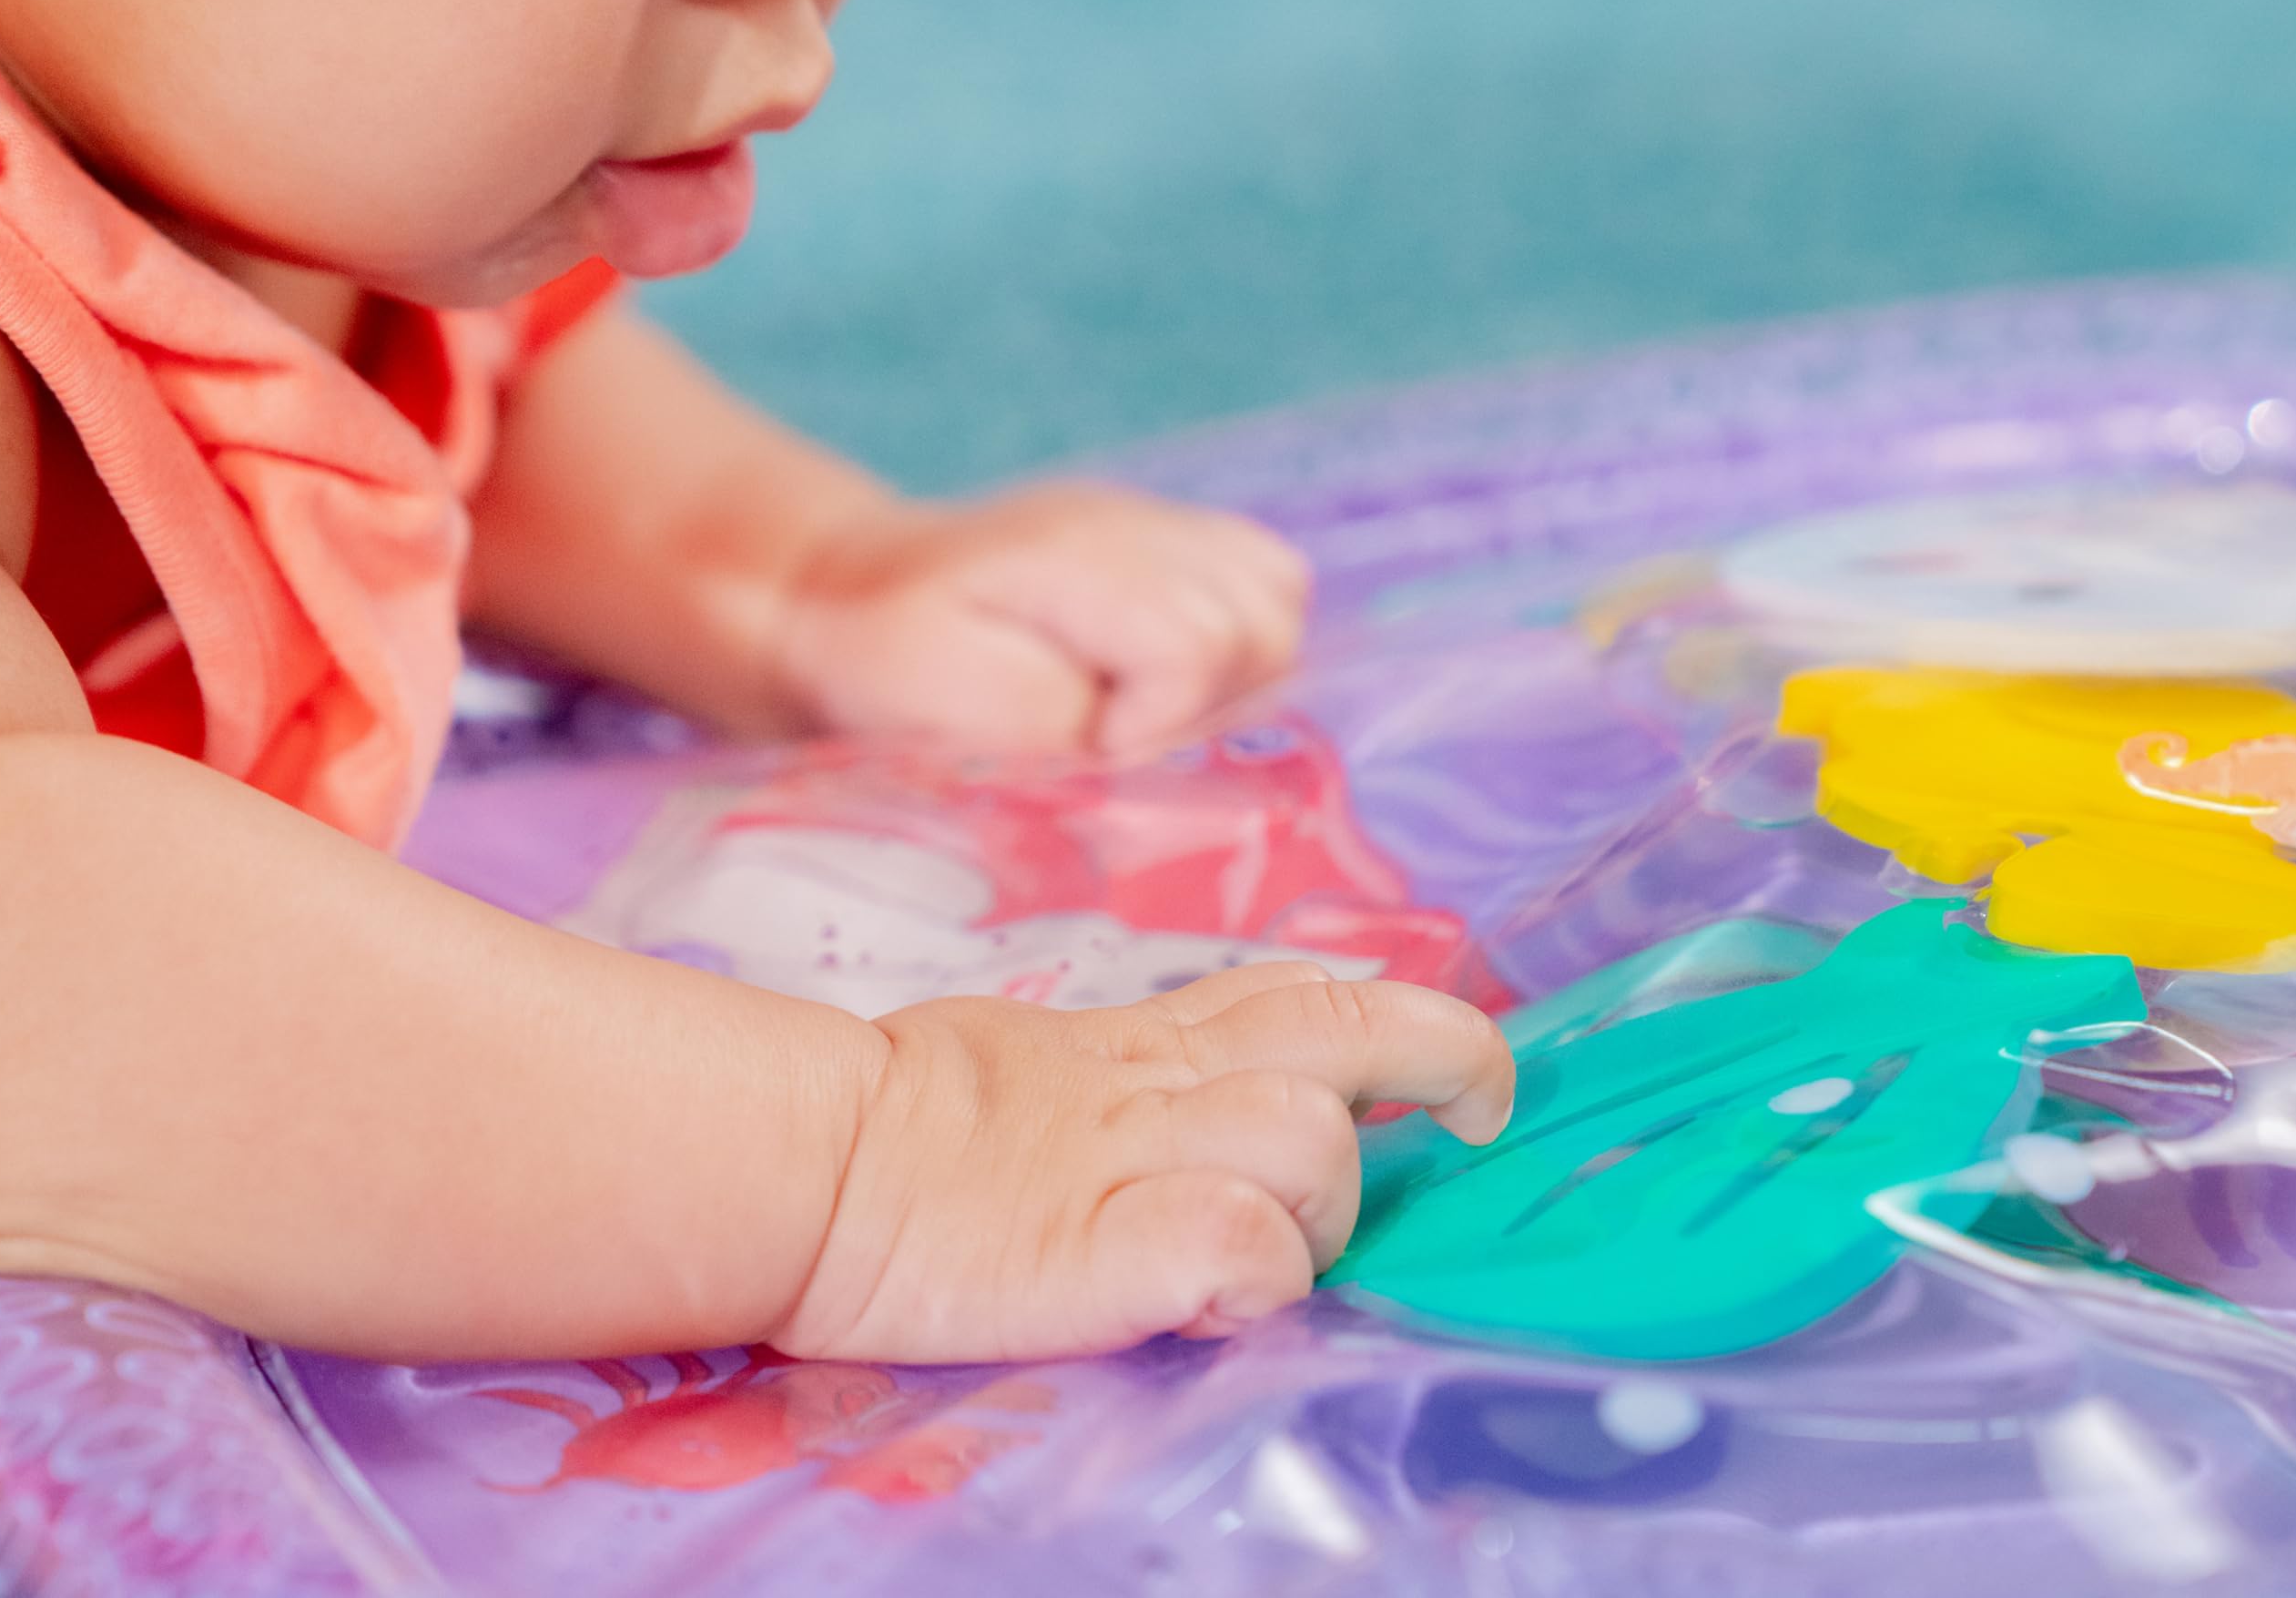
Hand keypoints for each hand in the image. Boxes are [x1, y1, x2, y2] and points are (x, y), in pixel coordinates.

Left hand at [766, 482, 1310, 754]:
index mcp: (1071, 558)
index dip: (1158, 720)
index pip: (1193, 642)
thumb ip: (1051, 722)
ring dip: (1236, 671)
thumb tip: (1141, 744)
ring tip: (1148, 707)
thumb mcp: (941, 698)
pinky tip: (1170, 673)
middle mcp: (1132, 525)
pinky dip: (1242, 635)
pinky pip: (1267, 578)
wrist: (846, 589)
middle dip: (1207, 701)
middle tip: (1118, 733)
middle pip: (1260, 619)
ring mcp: (1156, 523)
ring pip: (1278, 595)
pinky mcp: (1168, 539)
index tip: (1092, 747)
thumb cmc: (883, 654)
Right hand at [772, 962, 1513, 1361]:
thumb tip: (1202, 1111)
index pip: (1301, 996)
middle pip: (1346, 1028)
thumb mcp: (1040, 1063)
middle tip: (1480, 1111)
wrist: (815, 1159)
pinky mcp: (1110, 1243)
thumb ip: (1129, 1075)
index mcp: (1148, 1040)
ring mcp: (1142, 1155)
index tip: (1448, 1071)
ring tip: (1268, 1256)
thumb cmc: (908, 1121)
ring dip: (1323, 1204)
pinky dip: (1258, 1274)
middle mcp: (1166, 1081)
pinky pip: (1244, 1245)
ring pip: (1314, 1139)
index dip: (1399, 1021)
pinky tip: (1212, 1298)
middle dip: (1444, 1056)